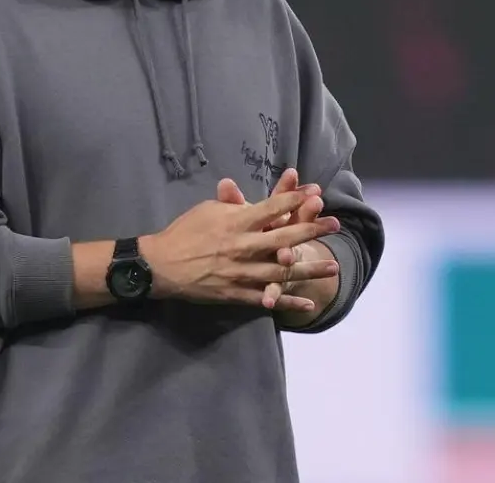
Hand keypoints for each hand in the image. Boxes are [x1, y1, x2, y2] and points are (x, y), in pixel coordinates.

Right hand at [141, 184, 341, 312]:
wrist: (160, 265)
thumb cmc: (183, 233)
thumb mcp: (206, 211)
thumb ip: (232, 207)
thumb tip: (252, 202)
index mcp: (234, 223)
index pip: (271, 208)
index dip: (294, 199)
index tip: (314, 192)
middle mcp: (242, 247)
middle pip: (283, 238)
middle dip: (311, 230)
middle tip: (334, 225)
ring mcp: (240, 272)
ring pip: (281, 271)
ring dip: (309, 269)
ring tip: (333, 267)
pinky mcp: (235, 292)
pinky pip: (266, 297)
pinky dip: (287, 301)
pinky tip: (307, 301)